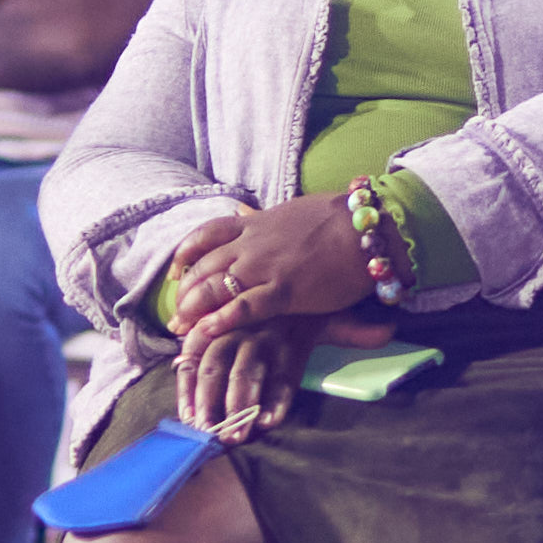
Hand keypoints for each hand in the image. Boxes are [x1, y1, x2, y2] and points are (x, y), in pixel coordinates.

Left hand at [166, 191, 383, 340]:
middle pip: (203, 266)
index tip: (175, 273)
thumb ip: (264, 218)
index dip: (184, 255)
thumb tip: (245, 210)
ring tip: (182, 327)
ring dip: (194, 308)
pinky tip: (205, 332)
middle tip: (175, 313)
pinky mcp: (284, 291)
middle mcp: (252, 244)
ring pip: (214, 286)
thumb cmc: (337, 220)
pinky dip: (221, 320)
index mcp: (255, 223)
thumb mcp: (290, 211)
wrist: (367, 228)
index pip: (205, 235)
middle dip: (185, 291)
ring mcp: (265, 267)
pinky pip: (243, 307)